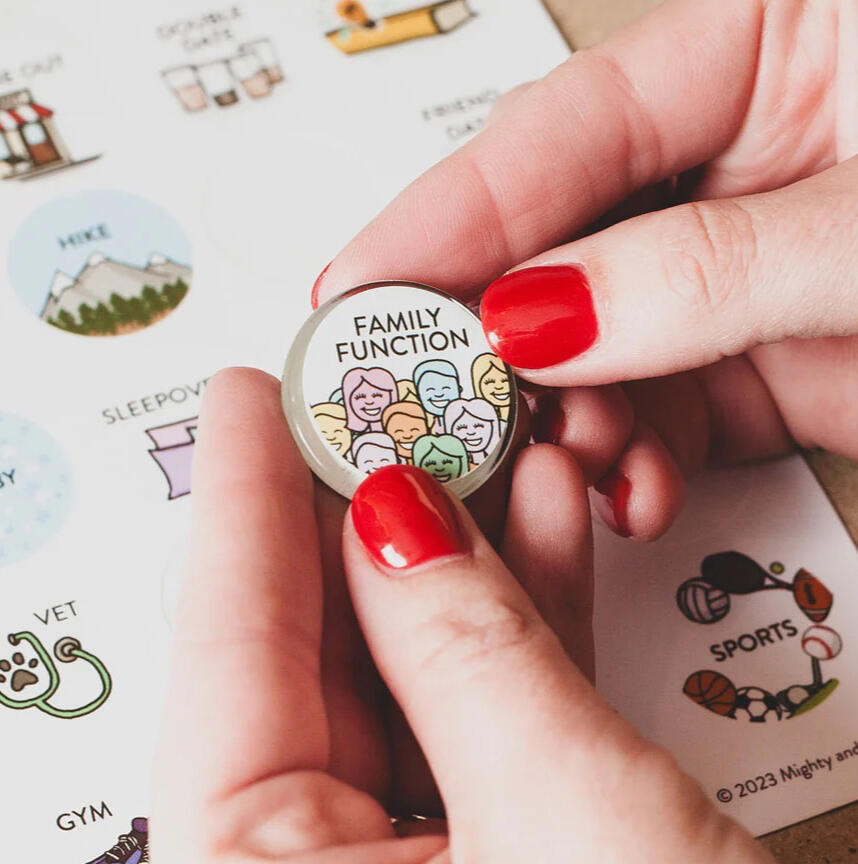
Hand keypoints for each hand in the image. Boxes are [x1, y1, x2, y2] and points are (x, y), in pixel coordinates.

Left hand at [151, 368, 770, 862]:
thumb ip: (466, 652)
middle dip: (359, 512)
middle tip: (376, 397)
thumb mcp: (568, 828)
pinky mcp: (501, 860)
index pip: (225, 659)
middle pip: (315, 657)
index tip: (249, 394)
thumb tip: (392, 510)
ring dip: (460, 550)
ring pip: (409, 675)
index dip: (241, 504)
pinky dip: (520, 619)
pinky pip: (484, 716)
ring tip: (479, 434)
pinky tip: (542, 520)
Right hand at [313, 0, 856, 540]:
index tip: (358, 288)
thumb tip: (541, 315)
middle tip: (430, 401)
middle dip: (494, 338)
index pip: (560, 133)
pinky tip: (626, 491)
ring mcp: (740, 267)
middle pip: (559, 246)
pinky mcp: (762, 358)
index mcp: (768, 42)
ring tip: (559, 465)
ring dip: (569, 420)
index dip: (445, 217)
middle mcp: (737, 157)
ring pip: (600, 349)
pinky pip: (661, 412)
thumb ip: (706, 266)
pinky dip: (632, 462)